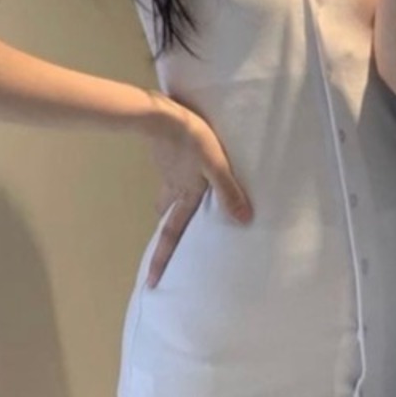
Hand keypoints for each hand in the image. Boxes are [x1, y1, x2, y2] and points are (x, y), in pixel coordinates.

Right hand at [142, 93, 250, 286]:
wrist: (163, 116)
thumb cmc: (194, 141)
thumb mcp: (217, 166)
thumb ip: (229, 192)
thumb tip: (244, 220)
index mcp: (184, 195)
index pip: (171, 234)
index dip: (162, 259)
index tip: (151, 281)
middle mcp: (171, 188)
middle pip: (166, 213)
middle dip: (167, 226)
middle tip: (170, 234)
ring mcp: (165, 171)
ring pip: (166, 192)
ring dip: (171, 200)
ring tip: (181, 199)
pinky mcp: (164, 155)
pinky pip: (169, 172)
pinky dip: (174, 176)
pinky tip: (183, 166)